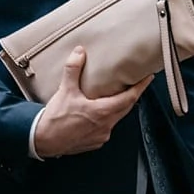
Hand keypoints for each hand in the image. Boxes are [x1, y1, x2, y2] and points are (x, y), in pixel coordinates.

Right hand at [32, 47, 152, 157]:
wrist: (44, 140)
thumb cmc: (56, 118)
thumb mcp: (65, 90)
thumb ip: (73, 69)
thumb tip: (79, 51)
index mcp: (102, 112)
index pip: (129, 98)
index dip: (140, 87)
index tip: (149, 78)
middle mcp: (105, 126)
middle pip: (126, 108)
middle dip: (132, 95)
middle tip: (138, 82)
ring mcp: (101, 136)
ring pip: (116, 118)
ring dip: (119, 106)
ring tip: (119, 94)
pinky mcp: (94, 142)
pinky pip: (107, 127)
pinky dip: (108, 117)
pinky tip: (102, 111)